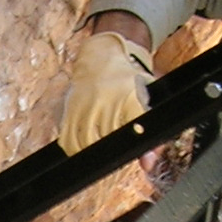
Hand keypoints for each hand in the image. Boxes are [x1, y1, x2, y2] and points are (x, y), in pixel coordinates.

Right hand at [55, 29, 153, 154]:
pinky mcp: (70, 107)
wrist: (102, 56)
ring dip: (92, 153)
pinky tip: (81, 149)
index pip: (130, 133)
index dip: (129, 149)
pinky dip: (74, 148)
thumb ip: (153, 138)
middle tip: (113, 156)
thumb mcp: (146, 103)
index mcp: (130, 97)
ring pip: (86, 141)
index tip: (128, 154)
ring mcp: (86, 103)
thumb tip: (148, 165)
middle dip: (111, 152)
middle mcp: (106, 99)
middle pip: (107, 140)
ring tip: (98, 155)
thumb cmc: (129, 83)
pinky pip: (68, 137)